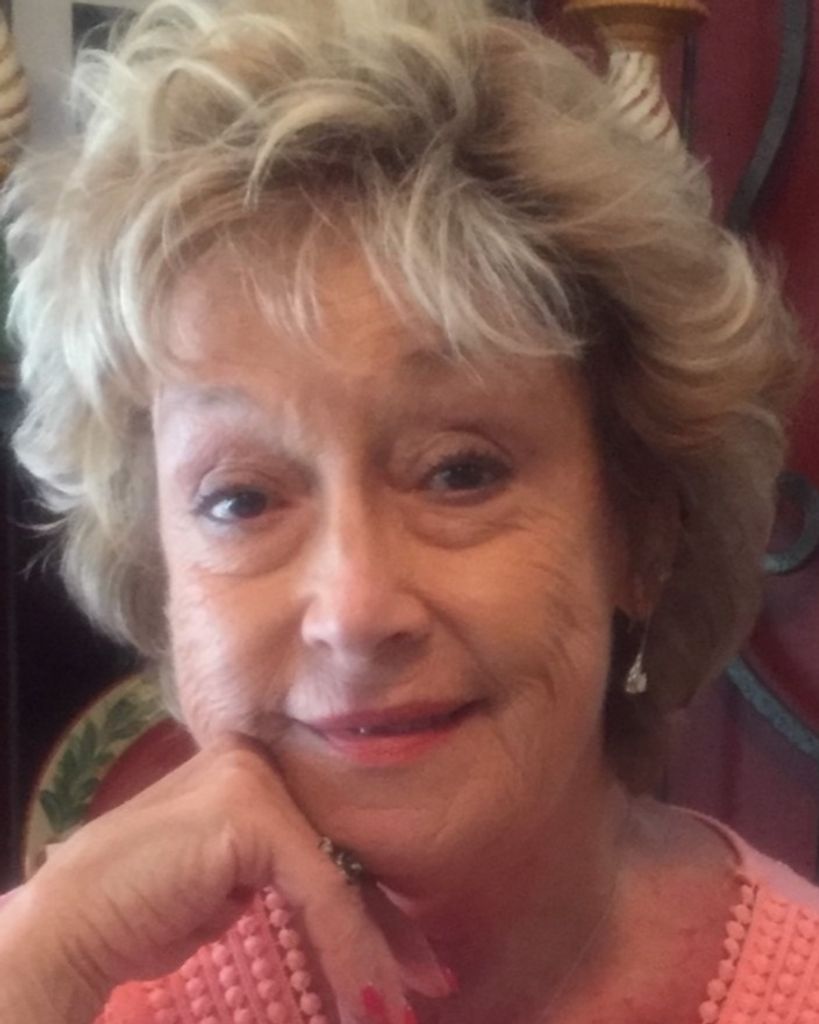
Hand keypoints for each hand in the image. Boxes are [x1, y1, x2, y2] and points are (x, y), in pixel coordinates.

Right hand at [10, 735, 449, 1023]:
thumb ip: (278, 874)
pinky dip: (348, 947)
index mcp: (253, 768)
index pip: (324, 839)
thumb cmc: (144, 912)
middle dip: (384, 925)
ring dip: (372, 947)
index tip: (405, 958)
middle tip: (423, 979)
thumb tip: (335, 897)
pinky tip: (366, 993)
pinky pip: (320, 889)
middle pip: (338, 851)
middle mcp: (258, 759)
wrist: (74, 923)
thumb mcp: (229, 887)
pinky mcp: (254, 809)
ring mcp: (256, 777)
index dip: (367, 901)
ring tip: (395, 1001)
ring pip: (335, 875)